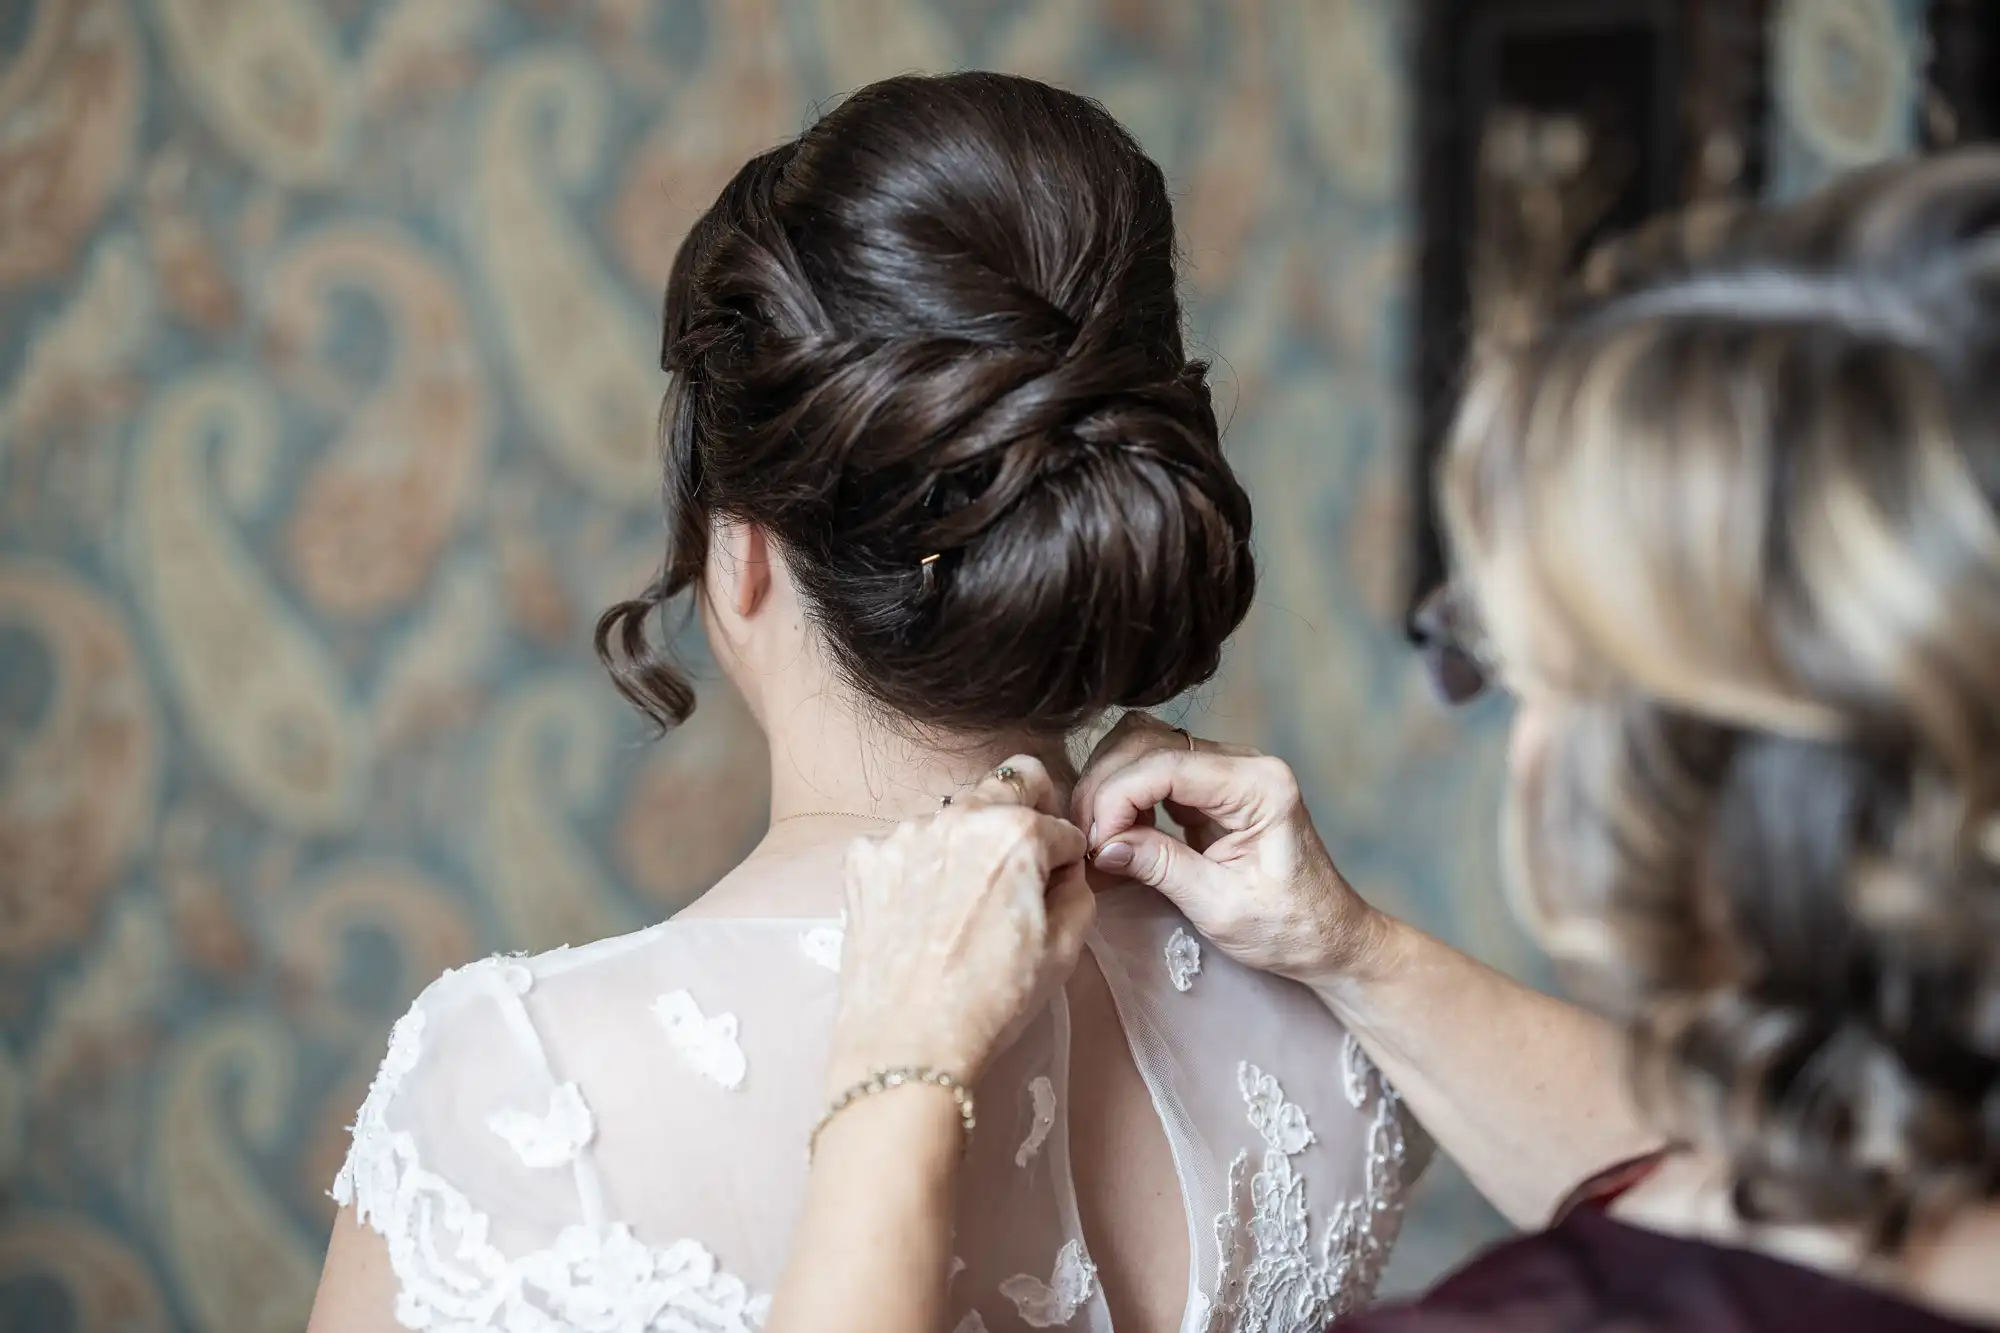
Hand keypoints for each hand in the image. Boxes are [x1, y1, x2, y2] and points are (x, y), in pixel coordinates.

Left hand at [828, 757, 1092, 1096]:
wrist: (908, 1046)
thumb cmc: (992, 1002)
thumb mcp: (1065, 949)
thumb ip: (1076, 888)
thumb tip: (1062, 868)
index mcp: (1016, 832)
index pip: (1060, 823)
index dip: (1065, 857)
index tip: (1056, 881)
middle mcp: (957, 817)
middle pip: (1005, 786)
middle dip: (1021, 819)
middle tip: (1016, 870)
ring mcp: (903, 834)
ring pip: (951, 815)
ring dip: (965, 842)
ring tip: (961, 903)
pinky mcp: (864, 859)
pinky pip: (903, 845)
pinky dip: (918, 867)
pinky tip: (921, 913)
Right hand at [1073, 713, 1390, 986]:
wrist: (1330, 936)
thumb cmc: (1290, 929)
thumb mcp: (1220, 907)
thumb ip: (1161, 867)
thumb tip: (1104, 845)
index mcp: (1260, 786)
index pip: (1166, 765)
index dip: (1117, 797)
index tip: (1096, 843)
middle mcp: (1246, 763)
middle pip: (1148, 741)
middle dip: (1106, 786)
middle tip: (1087, 840)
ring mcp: (1229, 769)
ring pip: (1144, 746)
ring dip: (1110, 784)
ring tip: (1098, 835)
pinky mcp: (1213, 787)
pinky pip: (1155, 768)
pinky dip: (1126, 792)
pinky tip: (1117, 830)